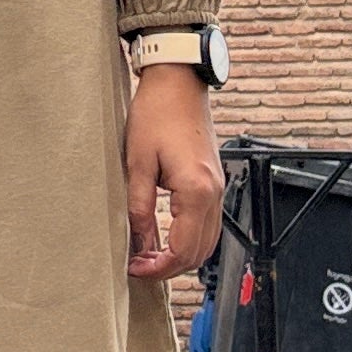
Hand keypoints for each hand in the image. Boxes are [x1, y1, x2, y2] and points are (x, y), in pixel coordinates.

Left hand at [125, 64, 222, 281]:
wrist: (178, 81)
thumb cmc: (156, 113)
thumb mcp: (138, 163)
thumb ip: (139, 207)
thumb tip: (136, 242)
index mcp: (196, 191)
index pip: (183, 251)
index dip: (157, 268)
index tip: (134, 269)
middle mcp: (214, 193)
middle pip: (199, 253)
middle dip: (169, 267)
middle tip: (138, 265)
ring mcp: (218, 187)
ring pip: (208, 241)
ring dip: (181, 255)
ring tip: (148, 254)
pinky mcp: (214, 181)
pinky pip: (208, 223)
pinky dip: (190, 238)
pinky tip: (166, 236)